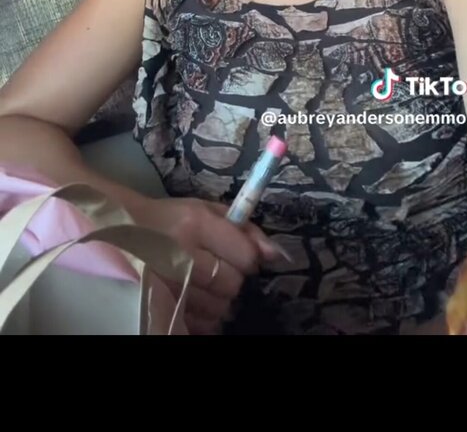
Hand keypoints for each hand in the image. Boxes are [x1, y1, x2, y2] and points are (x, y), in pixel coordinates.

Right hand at [131, 194, 282, 334]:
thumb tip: (278, 256)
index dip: (246, 258)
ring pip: (219, 308)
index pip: (246, 256)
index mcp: (196, 223)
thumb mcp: (207, 210)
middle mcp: (182, 254)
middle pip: (233, 285)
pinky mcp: (160, 305)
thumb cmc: (170, 218)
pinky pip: (200, 324)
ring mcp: (168, 284)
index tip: (237, 255)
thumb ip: (246, 230)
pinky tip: (194, 299)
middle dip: (231, 279)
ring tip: (201, 283)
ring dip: (218, 300)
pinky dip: (203, 316)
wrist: (120, 231)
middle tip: (214, 268)